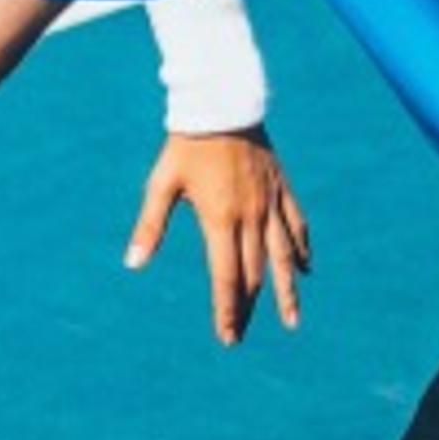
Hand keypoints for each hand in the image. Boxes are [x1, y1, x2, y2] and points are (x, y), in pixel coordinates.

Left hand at [125, 127, 311, 343]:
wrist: (223, 103)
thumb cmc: (186, 144)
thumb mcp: (162, 184)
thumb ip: (150, 226)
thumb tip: (133, 264)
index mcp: (221, 218)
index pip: (226, 276)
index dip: (227, 309)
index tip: (226, 336)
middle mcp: (251, 216)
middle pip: (255, 274)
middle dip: (248, 308)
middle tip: (240, 335)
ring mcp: (270, 203)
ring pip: (284, 257)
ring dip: (287, 291)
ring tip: (292, 321)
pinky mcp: (281, 189)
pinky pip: (296, 225)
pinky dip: (301, 249)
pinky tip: (305, 269)